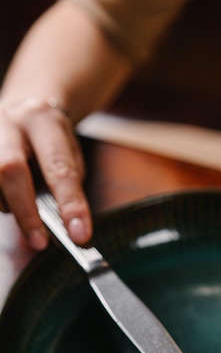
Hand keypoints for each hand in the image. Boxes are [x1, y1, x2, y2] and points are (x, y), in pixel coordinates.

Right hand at [0, 97, 92, 249]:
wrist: (22, 109)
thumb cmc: (49, 140)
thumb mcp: (68, 152)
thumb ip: (65, 185)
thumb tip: (66, 227)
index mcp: (43, 121)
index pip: (59, 168)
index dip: (70, 204)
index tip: (79, 236)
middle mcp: (9, 122)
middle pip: (10, 170)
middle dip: (26, 212)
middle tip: (40, 243)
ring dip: (8, 206)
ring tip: (24, 213)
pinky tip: (8, 204)